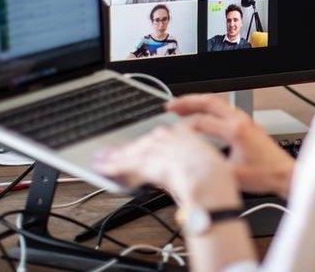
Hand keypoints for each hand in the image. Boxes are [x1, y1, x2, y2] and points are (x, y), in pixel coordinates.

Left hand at [93, 123, 240, 208]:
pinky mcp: (145, 161)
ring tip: (101, 163)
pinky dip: (112, 167)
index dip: (143, 145)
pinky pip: (124, 164)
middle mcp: (167, 137)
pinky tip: (103, 170)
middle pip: (141, 144)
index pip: (156, 138)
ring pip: (131, 153)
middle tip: (107, 154)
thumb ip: (186, 166)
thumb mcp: (204, 164)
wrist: (210, 180)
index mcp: (183, 134)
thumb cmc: (213, 177)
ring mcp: (156, 147)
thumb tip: (178, 176)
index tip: (135, 149)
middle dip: (124, 150)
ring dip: (114, 159)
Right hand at [168, 95, 295, 198]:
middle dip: (187, 102)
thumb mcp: (232, 176)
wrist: (285, 174)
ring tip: (181, 107)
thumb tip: (190, 164)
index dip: (184, 127)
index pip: (202, 122)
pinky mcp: (247, 124)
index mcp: (236, 131)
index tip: (171, 133)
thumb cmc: (266, 175)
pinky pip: (224, 109)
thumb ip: (210, 167)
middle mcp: (240, 121)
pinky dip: (209, 108)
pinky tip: (202, 115)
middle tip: (170, 106)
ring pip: (218, 103)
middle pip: (210, 101)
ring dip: (198, 102)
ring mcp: (245, 120)